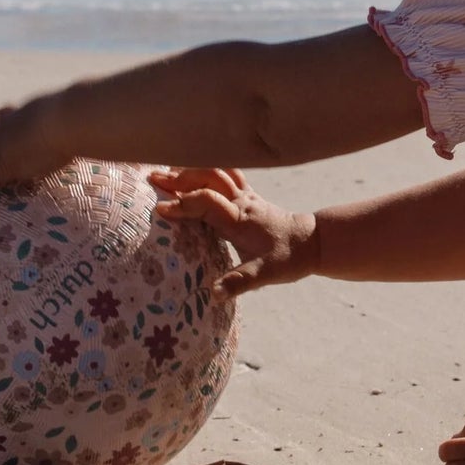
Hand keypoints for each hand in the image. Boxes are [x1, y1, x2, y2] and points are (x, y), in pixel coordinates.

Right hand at [150, 167, 316, 299]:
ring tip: (166, 173)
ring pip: (217, 172)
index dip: (183, 205)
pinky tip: (193, 172)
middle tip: (152, 180)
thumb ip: (240, 282)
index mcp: (240, 219)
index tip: (160, 210)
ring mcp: (246, 196)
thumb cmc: (288, 258)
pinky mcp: (249, 196)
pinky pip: (226, 175)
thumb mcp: (266, 274)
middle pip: (209, 179)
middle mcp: (242, 202)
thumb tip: (214, 293)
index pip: (207, 203)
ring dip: (191, 170)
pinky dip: (208, 170)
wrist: (311, 243)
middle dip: (180, 178)